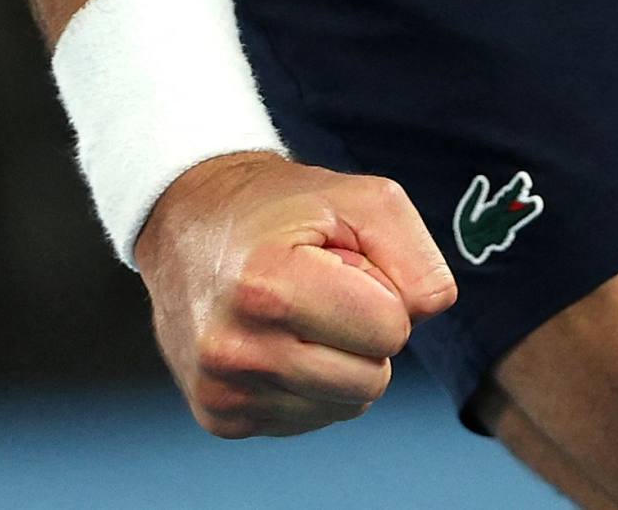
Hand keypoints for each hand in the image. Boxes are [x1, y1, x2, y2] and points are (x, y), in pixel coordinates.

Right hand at [135, 150, 456, 436]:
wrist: (190, 224)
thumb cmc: (284, 210)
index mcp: (266, 287)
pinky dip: (312, 383)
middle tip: (325, 291)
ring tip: (301, 313)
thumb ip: (416, 257)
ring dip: (342, 363)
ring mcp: (223, 391)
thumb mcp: (364, 200)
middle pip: (372, 380)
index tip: (346, 266)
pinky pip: (312, 418)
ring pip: (346, 406)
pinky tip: (280, 340)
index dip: (385, 294)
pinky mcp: (220, 418)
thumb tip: (427, 313)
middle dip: (366, 334)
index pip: (390, 330)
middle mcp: (235, 349)